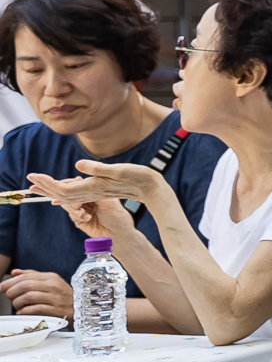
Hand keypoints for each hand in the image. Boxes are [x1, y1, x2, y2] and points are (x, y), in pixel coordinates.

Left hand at [0, 268, 71, 319]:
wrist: (80, 309)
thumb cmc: (62, 296)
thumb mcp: (50, 282)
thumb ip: (32, 276)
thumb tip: (15, 272)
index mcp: (51, 277)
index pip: (26, 276)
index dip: (10, 282)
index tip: (0, 288)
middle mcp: (54, 286)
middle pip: (25, 285)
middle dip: (12, 292)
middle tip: (9, 297)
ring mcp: (55, 298)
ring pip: (28, 297)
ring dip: (17, 302)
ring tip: (16, 305)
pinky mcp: (55, 310)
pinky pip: (34, 309)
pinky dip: (24, 311)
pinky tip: (22, 312)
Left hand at [30, 162, 162, 211]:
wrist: (152, 189)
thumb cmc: (138, 177)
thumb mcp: (118, 169)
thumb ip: (97, 169)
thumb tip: (77, 166)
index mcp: (93, 186)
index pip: (63, 187)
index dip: (47, 182)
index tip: (33, 175)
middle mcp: (92, 192)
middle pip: (62, 193)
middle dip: (45, 187)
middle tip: (29, 180)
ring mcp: (96, 193)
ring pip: (68, 195)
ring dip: (52, 190)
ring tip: (38, 186)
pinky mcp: (100, 192)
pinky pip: (76, 196)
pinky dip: (64, 194)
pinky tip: (59, 195)